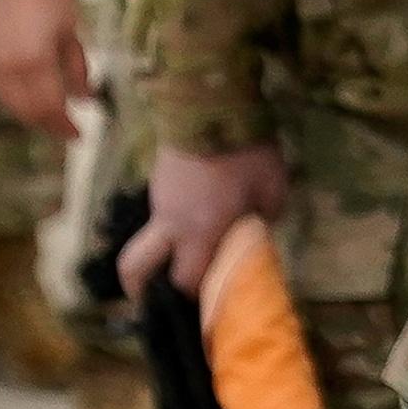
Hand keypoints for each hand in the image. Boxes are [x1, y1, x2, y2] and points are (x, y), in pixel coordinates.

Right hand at [0, 0, 86, 137]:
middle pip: (31, 112)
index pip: (51, 106)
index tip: (80, 134)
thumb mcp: (70, 31)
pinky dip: (19, 105)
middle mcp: (12, 68)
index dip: (65, 125)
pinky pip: (4, 93)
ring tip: (54, 121)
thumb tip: (86, 98)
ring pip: (14, 106)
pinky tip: (34, 104)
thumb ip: (77, 68)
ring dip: (34, 118)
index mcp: (36, 61)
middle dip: (51, 125)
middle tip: (69, 132)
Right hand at [118, 140, 288, 299]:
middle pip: (135, 268)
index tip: (201, 309)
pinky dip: (170, 225)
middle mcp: (171, 223)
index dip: (191, 299)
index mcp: (201, 231)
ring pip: (147, 239)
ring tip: (181, 258)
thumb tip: (255, 232)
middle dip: (139, 290)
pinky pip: (159, 214)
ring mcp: (158, 200)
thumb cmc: (247, 149)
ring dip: (158, 255)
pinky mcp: (158, 180)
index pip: (186, 281)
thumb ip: (264, 219)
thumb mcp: (272, 188)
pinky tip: (194, 215)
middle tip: (156, 301)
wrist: (210, 99)